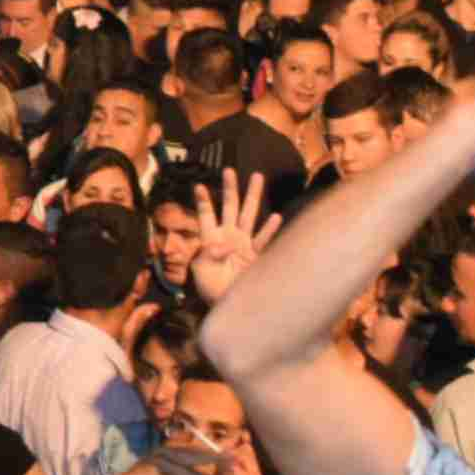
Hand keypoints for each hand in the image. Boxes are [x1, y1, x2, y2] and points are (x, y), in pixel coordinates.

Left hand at [186, 173, 279, 304]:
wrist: (227, 305)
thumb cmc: (210, 288)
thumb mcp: (202, 270)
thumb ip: (210, 254)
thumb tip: (225, 245)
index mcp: (211, 239)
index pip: (206, 216)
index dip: (203, 201)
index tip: (199, 185)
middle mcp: (228, 236)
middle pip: (229, 207)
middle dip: (230, 189)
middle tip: (228, 170)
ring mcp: (243, 243)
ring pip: (248, 215)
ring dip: (252, 197)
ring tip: (257, 177)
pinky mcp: (256, 255)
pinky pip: (263, 240)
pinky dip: (269, 230)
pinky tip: (275, 217)